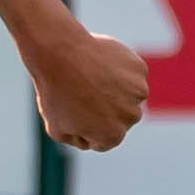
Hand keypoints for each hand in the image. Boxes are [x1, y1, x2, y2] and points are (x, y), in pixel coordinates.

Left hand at [26, 19, 150, 153]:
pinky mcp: (140, 69)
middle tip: (82, 91)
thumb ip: (78, 140)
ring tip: (90, 77)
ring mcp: (138, 91)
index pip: (103, 138)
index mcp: (113, 135)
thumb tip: (92, 140)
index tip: (74, 109)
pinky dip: (118, 70)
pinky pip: (130, 74)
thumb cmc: (55, 93)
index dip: (84, 125)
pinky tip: (99, 64)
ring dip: (113, 89)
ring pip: (127, 95)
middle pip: (119, 117)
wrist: (59, 54)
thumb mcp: (56, 128)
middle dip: (103, 108)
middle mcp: (132, 117)